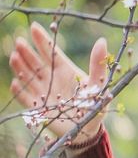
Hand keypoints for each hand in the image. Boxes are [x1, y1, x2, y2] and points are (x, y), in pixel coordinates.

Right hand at [7, 21, 110, 146]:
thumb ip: (98, 64)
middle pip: (37, 62)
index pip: (52, 52)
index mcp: (66, 70)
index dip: (43, 40)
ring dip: (21, 67)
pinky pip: (25, 98)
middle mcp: (52, 78)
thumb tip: (102, 41)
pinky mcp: (38, 108)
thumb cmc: (95, 105)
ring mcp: (43, 92)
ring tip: (14, 56)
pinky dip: (20, 91)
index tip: (34, 26)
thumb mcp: (99, 84)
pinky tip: (15, 83)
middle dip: (28, 51)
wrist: (87, 130)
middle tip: (20, 41)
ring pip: (29, 76)